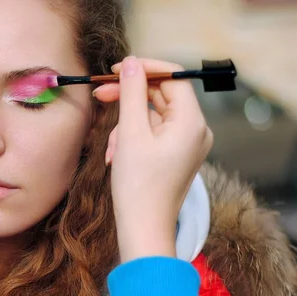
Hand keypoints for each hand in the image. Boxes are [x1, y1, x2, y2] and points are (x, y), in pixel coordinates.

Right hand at [93, 56, 212, 262]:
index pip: (172, 78)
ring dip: (126, 126)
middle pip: (161, 97)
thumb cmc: (138, 185)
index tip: (116, 69)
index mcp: (192, 122)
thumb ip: (131, 94)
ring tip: (111, 150)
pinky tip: (116, 157)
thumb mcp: (131, 134)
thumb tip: (131, 65)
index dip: (144, 69)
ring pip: (152, 117)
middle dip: (129, 99)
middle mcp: (195, 131)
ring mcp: (187, 145)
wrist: (143, 228)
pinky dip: (132, 139)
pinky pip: (153, 135)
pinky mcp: (176, 157)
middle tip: (100, 94)